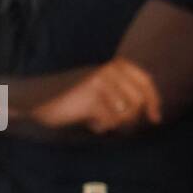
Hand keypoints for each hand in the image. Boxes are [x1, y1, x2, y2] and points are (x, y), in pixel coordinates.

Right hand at [33, 58, 161, 133]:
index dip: (154, 101)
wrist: (37, 98)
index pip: (145, 81)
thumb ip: (123, 95)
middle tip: (111, 123)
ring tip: (96, 119)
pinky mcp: (90, 95)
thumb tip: (151, 113)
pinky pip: (109, 120)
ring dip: (113, 123)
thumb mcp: (100, 91)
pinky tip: (88, 122)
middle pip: (138, 102)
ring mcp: (100, 81)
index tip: (156, 119)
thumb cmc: (71, 99)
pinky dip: (100, 126)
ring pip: (125, 113)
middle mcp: (109, 69)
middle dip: (129, 119)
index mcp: (113, 66)